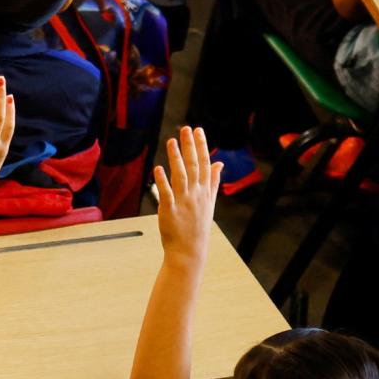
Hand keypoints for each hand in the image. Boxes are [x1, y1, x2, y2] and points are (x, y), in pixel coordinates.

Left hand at [151, 125, 221, 262]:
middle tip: (186, 129)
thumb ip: (213, 181)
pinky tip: (158, 168)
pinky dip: (163, 181)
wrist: (190, 250)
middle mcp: (196, 194)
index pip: (205, 164)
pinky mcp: (169, 210)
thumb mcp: (210, 201)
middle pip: (195, 166)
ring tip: (172, 141)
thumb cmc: (198, 225)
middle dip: (191, 146)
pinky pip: (166, 193)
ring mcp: (183, 202)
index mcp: (205, 191)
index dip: (202, 146)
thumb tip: (219, 163)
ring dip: (176, 158)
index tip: (199, 130)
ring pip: (181, 176)